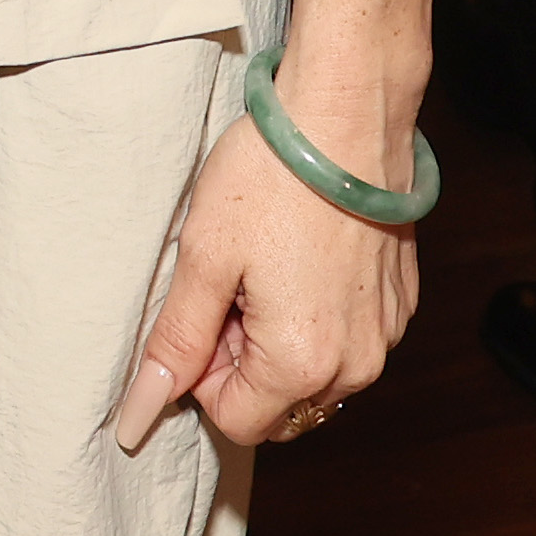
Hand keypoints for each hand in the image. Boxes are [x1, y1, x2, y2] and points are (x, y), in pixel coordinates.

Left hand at [111, 87, 422, 451]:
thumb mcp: (203, 257)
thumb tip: (138, 412)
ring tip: (263, 266)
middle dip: (240, 361)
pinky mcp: (398, 304)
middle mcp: (358, 366)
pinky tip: (299, 256)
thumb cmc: (272, 176)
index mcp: (304, 363)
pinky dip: (315, 315)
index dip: (202, 372)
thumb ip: (174, 343)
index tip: (201, 311)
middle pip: (277, 403)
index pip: (234, 420)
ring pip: (312, 375)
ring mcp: (385, 335)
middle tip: (228, 284)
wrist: (345, 115)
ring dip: (277, 340)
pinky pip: (346, 339)